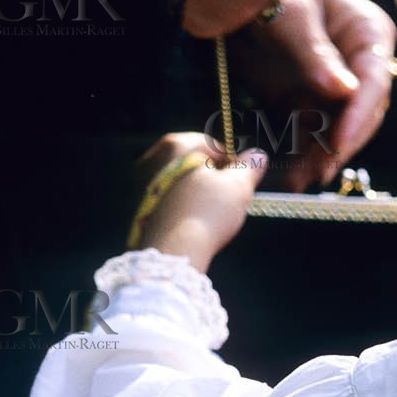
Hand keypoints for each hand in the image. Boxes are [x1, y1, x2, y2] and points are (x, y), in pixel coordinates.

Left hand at [138, 133, 266, 272]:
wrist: (173, 251)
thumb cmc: (206, 213)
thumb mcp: (237, 186)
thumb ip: (248, 167)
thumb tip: (258, 156)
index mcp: (175, 145)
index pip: (211, 144)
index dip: (230, 162)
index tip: (240, 179)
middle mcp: (152, 159)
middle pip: (191, 163)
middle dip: (211, 178)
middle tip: (228, 197)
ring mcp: (141, 184)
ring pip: (178, 182)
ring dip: (196, 193)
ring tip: (212, 213)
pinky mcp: (138, 208)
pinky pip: (167, 201)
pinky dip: (182, 207)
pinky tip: (195, 223)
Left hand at [230, 0, 396, 189]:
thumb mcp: (290, 14)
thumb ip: (315, 52)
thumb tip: (344, 91)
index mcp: (369, 33)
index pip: (374, 81)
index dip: (359, 115)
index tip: (340, 141)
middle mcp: (361, 64)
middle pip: (362, 113)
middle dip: (340, 144)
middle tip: (319, 169)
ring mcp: (338, 86)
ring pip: (338, 130)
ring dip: (320, 157)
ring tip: (299, 179)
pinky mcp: (314, 101)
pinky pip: (313, 133)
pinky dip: (302, 154)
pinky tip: (292, 175)